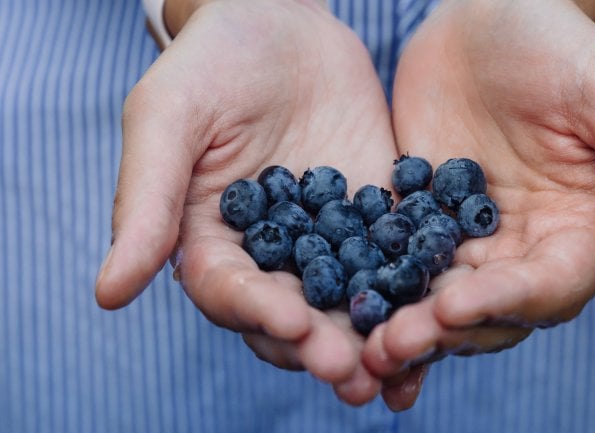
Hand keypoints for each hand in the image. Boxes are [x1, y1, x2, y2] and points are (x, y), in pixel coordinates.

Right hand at [94, 0, 416, 405]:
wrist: (282, 22)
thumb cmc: (211, 64)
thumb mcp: (168, 120)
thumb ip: (145, 203)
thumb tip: (108, 295)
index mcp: (213, 244)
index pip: (232, 294)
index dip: (259, 314)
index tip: (294, 326)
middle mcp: (272, 255)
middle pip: (295, 315)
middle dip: (323, 345)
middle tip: (355, 373)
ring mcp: (330, 239)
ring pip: (350, 299)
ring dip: (373, 335)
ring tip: (400, 361)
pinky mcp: (376, 215)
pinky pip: (397, 255)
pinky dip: (415, 285)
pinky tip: (440, 308)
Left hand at [363, 0, 594, 379]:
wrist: (482, 16)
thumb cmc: (556, 46)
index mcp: (581, 231)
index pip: (551, 287)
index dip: (507, 301)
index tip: (457, 304)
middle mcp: (526, 248)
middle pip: (490, 311)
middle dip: (445, 331)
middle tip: (393, 343)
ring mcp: (470, 241)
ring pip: (441, 302)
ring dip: (408, 329)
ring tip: (367, 347)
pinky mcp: (421, 226)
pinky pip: (398, 269)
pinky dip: (377, 296)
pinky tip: (346, 314)